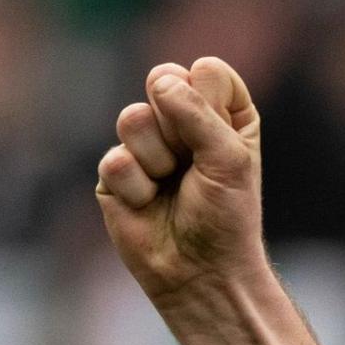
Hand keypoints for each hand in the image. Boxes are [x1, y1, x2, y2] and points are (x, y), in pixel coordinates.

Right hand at [95, 58, 269, 301]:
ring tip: (169, 185)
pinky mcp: (116, 173)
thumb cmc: (226, 217)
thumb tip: (161, 79)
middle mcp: (183, 123)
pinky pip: (115, 159)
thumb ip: (199, 113)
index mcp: (222, 114)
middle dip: (177, 124)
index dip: (209, 100)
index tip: (222, 139)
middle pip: (163, 82)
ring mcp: (146, 145)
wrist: (200, 273)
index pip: (207, 71)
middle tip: (192, 162)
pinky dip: (136, 187)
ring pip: (133, 117)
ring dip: (156, 157)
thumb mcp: (229, 159)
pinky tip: (148, 205)